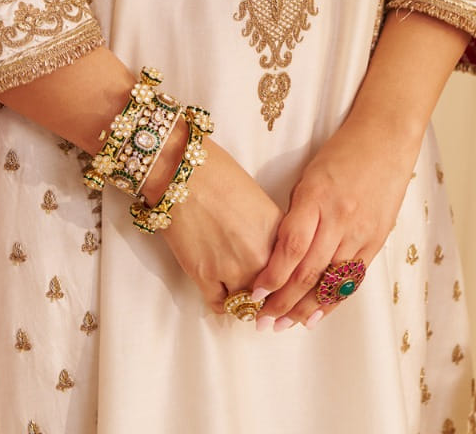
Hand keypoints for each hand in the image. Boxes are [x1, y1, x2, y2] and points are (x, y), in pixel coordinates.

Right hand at [159, 138, 281, 312]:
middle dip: (266, 295)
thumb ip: (271, 234)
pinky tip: (219, 290)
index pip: (292, 276)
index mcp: (280, 235)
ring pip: (246, 304)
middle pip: (272, 295)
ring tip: (237, 289)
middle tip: (259, 294)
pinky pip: (220, 305)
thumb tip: (271, 256)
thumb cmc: (219, 175)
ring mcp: (233, 269)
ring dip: (243, 299)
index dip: (287, 284)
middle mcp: (261, 256)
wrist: (182, 170)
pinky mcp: (204, 276)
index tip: (282, 289)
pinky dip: (221, 301)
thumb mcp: (260, 202)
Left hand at [250, 113, 420, 330]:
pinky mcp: (377, 239)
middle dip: (283, 301)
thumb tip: (280, 249)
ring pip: (331, 280)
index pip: (291, 247)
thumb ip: (297, 213)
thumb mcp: (309, 176)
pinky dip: (334, 299)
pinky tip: (318, 314)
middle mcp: (340, 218)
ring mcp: (361, 231)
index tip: (254, 293)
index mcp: (316, 198)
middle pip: (309, 271)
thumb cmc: (342, 151)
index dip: (272, 275)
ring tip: (285, 325)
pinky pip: (353, 277)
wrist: (386, 138)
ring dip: (306, 307)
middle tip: (262, 322)